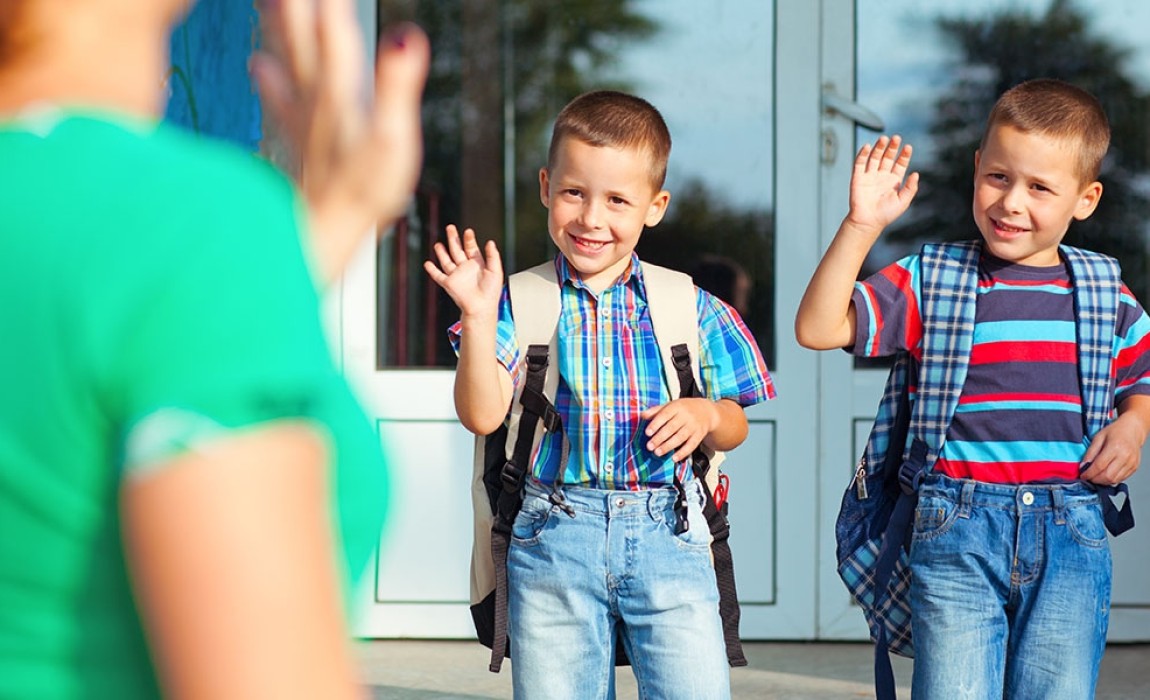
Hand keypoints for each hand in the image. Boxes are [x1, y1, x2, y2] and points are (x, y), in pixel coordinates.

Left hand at [253, 1, 429, 280]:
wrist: (319, 236)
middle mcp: (316, 97)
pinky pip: (277, 96)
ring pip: (285, 57)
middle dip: (296, 5)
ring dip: (276, 24)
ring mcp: (303, 117)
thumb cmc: (361, 193)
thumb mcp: (394, 139)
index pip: (335, 27)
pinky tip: (255, 64)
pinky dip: (266, 76)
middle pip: (301, 35)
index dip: (330, 3)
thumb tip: (407, 36)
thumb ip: (397, 86)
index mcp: (341, 91)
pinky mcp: (296, 140)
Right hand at [423, 225, 504, 318]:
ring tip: (438, 244)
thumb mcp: (496, 271)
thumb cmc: (491, 292)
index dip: (469, 239)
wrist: (481, 307)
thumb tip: (490, 242)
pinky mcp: (449, 283)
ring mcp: (456, 276)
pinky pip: (438, 275)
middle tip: (450, 227)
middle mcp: (465, 268)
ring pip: (447, 261)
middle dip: (453, 239)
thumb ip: (493, 256)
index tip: (468, 231)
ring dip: (442, 252)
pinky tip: (427, 263)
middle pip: (457, 250)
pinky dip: (432, 270)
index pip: (471, 248)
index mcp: (477, 264)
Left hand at [640, 398, 717, 462]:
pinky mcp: (699, 436)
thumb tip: (642, 415)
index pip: (665, 415)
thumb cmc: (683, 409)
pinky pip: (691, 445)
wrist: (706, 411)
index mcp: (677, 407)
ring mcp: (693, 426)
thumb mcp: (671, 405)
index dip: (656, 424)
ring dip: (668, 446)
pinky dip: (683, 452)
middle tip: (649, 446)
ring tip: (657, 452)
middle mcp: (686, 416)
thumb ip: (656, 411)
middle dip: (660, 438)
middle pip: (672, 428)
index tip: (647, 432)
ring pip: (680, 437)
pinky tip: (674, 458)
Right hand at [844, 135, 918, 234]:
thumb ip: (910, 188)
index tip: (908, 147)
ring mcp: (869, 176)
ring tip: (884, 138)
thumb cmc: (886, 214)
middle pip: (887, 157)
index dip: (904, 155)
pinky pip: (860, 163)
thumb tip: (916, 173)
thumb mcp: (903, 201)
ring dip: (879, 147)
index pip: (900, 164)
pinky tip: (868, 146)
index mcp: (893, 181)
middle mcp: (882, 176)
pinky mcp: (858, 178)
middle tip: (896, 138)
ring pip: (874, 157)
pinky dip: (863, 154)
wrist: (867, 222)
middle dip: (892, 147)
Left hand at [1081, 412, 1144, 484]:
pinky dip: (1112, 480)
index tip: (1083, 475)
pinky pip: (1121, 479)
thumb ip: (1090, 453)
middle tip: (1088, 477)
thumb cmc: (1115, 431)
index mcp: (1115, 448)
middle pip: (1108, 476)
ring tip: (1096, 476)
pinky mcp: (1134, 467)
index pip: (1099, 466)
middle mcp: (1125, 457)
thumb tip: (1083, 466)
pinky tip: (1106, 474)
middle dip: (1095, 479)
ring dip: (1103, 481)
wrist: (1133, 429)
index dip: (1089, 473)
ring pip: (1114, 480)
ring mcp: (1131, 463)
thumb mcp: (1098, 438)